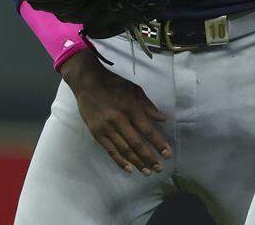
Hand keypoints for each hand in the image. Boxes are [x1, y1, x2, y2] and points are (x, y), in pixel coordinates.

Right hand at [60, 49, 170, 173]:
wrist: (87, 83)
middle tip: (159, 168)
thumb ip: (148, 106)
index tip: (167, 154)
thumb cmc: (113, 84)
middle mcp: (118, 119)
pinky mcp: (96, 133)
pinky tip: (129, 169)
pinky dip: (120, 161)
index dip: (158, 143)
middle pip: (136, 143)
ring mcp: (106, 128)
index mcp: (130, 107)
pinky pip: (110, 150)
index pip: (147, 129)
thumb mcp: (134, 89)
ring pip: (124, 149)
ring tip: (147, 172)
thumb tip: (164, 119)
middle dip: (149, 157)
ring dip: (137, 162)